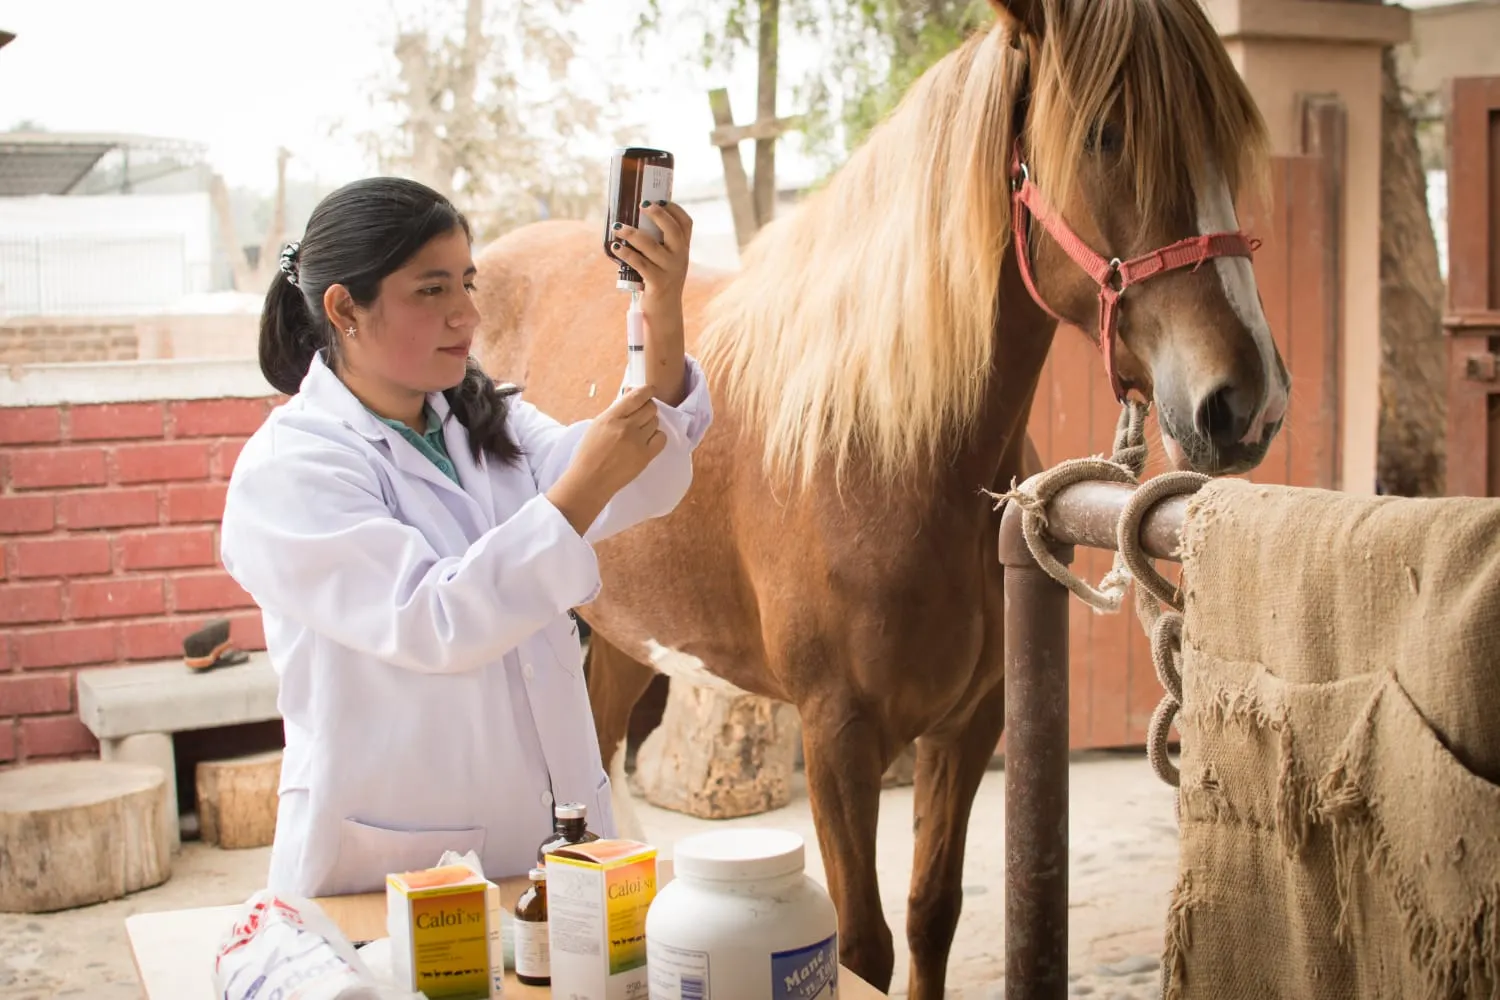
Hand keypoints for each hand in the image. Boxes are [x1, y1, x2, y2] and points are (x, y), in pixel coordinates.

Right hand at [545, 385, 666, 535]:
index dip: (647, 391)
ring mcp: (637, 442)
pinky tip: (649, 440)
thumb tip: (630, 394)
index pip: (636, 397)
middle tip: (643, 414)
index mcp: (611, 417)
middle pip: (650, 408)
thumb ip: (615, 412)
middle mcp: (626, 427)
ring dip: (651, 423)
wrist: (590, 480)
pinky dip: (657, 437)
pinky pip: (661, 438)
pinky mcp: (645, 456)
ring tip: (641, 431)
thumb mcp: (597, 426)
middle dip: (648, 408)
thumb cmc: (589, 453)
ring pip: (656, 422)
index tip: (651, 390)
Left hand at [612, 203, 691, 406]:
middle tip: (641, 204)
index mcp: (684, 250)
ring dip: (632, 234)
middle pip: (672, 230)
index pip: (686, 224)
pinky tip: (616, 247)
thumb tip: (631, 220)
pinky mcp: (657, 283)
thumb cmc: (659, 282)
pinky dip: (626, 254)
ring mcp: (670, 271)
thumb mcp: (666, 262)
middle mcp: (680, 258)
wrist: (664, 314)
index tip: (659, 199)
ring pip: (651, 246)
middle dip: (657, 214)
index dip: (674, 209)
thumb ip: (658, 244)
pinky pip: (639, 264)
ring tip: (617, 227)